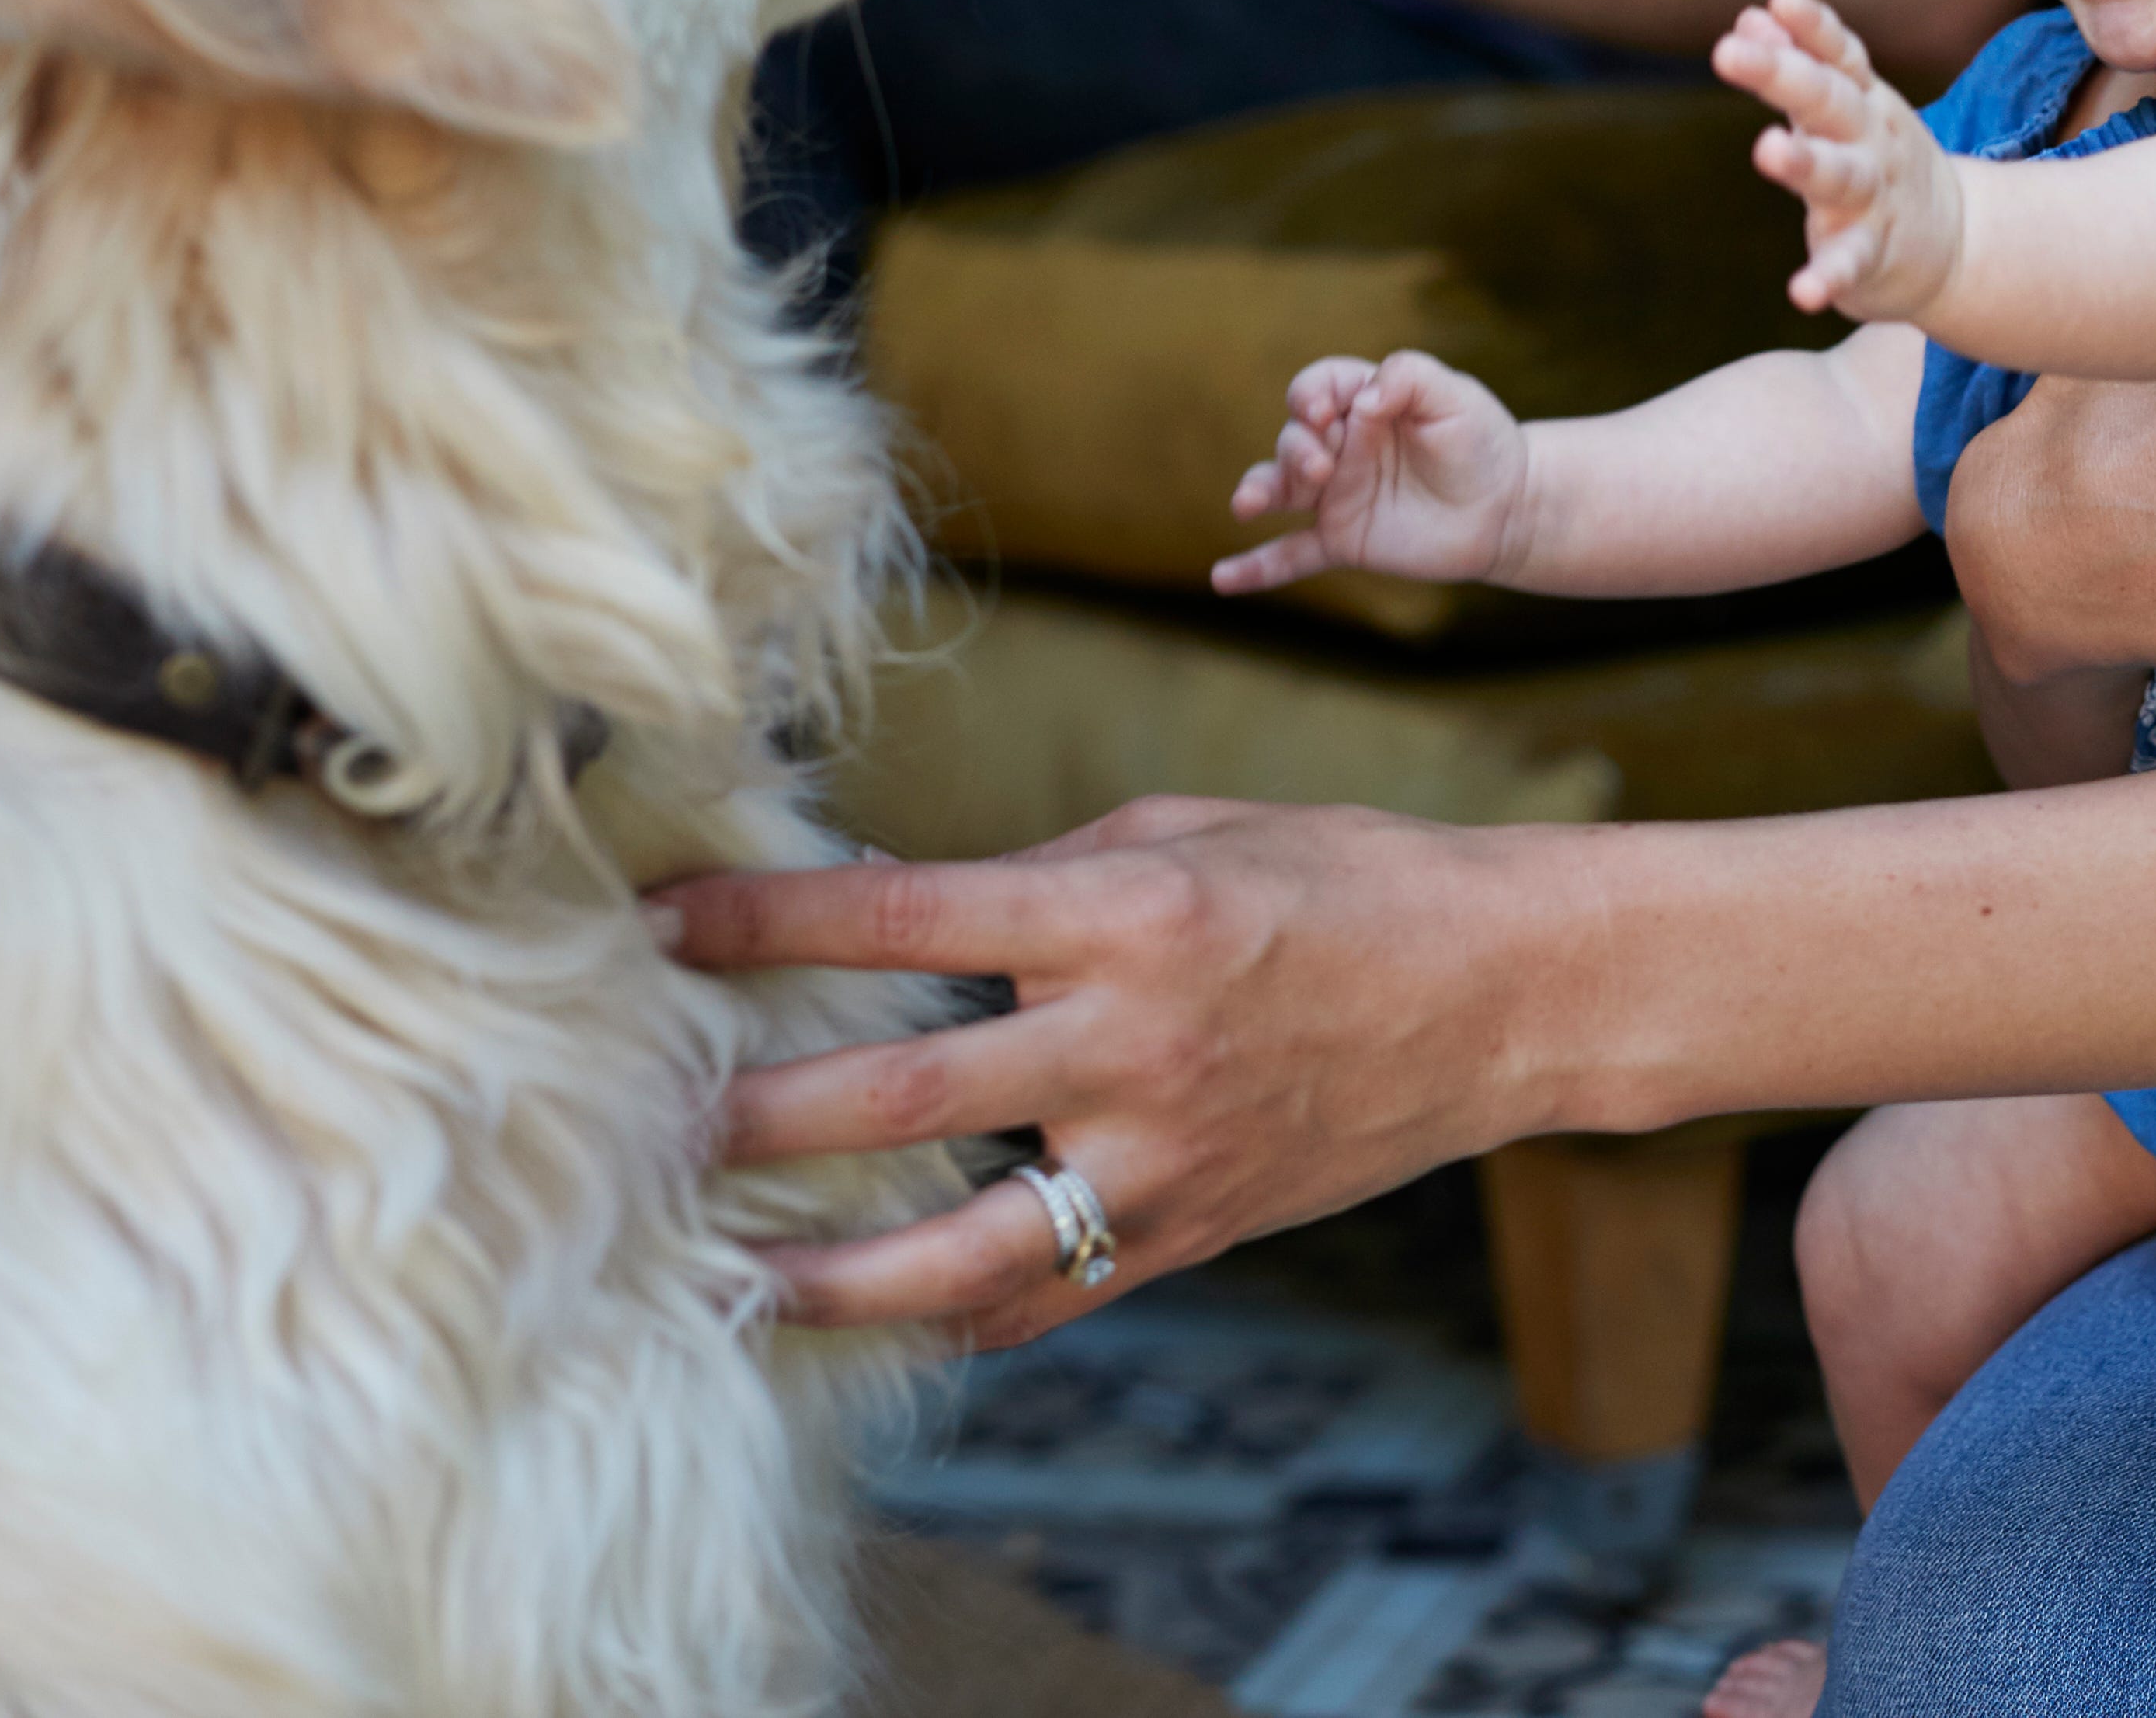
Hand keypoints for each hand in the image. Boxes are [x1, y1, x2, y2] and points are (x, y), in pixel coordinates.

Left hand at [662, 798, 1583, 1344]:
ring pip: (961, 1246)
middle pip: (899, 1092)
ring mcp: (1161, 1152)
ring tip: (734, 1280)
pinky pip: (1048, 1295)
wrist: (1498, 990)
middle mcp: (1128, 1039)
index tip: (657, 923)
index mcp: (1120, 911)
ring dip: (832, 1273)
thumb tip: (904, 909)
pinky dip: (958, 1318)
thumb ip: (1042, 876)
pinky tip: (880, 1321)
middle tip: (656, 1127)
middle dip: (761, 1114)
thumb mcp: (1182, 834)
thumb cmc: (1342, 879)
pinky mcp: (1192, 1229)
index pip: (896, 914)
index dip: (761, 922)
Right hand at [1213, 351, 1530, 594]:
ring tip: (1247, 504)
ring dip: (1258, 491)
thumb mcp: (1454, 396)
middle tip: (1324, 467)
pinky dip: (1257, 568)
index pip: (1316, 388)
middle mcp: (1341, 447)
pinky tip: (1224, 580)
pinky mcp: (1344, 540)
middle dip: (1298, 449)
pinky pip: (1291, 555)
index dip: (1312, 395)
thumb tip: (1363, 400)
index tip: (1328, 413)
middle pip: (1293, 438)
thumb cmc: (1481, 443)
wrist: (1508, 507)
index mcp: (1363, 404)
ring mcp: (1337, 495)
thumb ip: (1408, 377)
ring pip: (1279, 489)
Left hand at [1714, 0, 1964, 318]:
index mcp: (1862, 101)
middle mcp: (1871, 141)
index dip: (1810, 25)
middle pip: (1829, 101)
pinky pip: (1852, 264)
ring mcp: (1875, 198)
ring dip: (1804, 162)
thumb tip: (1749, 17)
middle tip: (1727, 51)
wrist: (1956, 244)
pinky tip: (1802, 292)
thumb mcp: (1845, 107)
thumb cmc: (1877, 160)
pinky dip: (1829, 278)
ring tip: (1766, 149)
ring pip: (1841, 176)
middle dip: (1782, 73)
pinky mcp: (1873, 256)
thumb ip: (1799, 61)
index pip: (1838, 54)